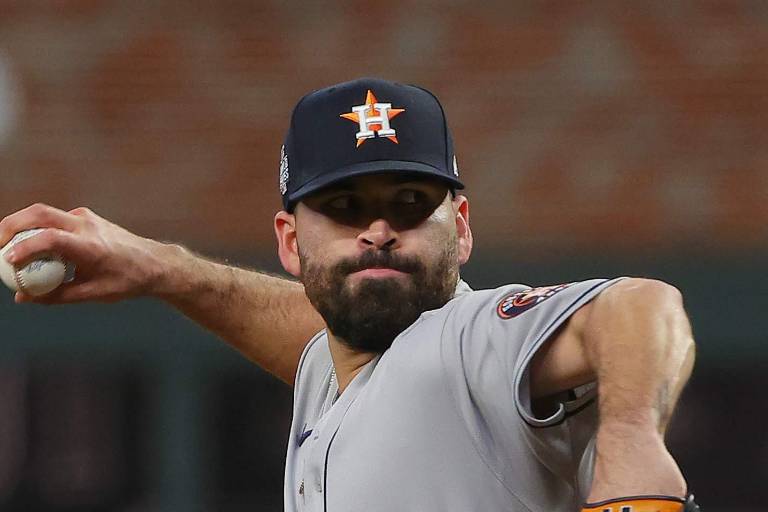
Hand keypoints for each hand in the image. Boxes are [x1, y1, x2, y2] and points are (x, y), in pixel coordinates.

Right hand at [0, 203, 167, 303]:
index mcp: (90, 247)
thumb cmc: (126, 281)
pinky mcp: (86, 217)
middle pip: (39, 213)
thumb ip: (55, 296)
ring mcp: (86, 218)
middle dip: (10, 225)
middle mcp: (87, 226)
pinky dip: (37, 228)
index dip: (25, 247)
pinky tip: (31, 246)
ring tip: (6, 245)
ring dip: (21, 225)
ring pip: (44, 212)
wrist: (154, 263)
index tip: (6, 260)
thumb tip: (23, 297)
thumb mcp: (92, 294)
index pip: (50, 239)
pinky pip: (54, 218)